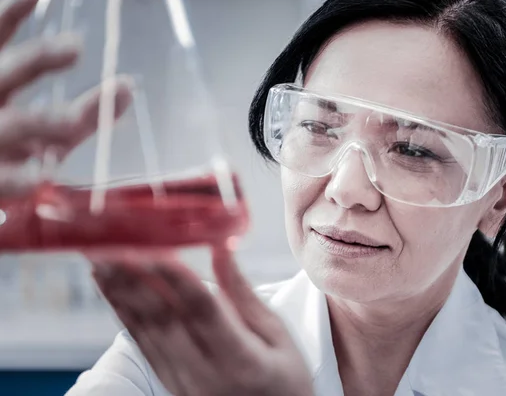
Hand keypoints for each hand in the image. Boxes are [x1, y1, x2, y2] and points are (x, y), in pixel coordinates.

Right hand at [0, 0, 131, 196]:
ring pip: (15, 124)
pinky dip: (23, 178)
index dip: (13, 14)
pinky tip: (45, 176)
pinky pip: (7, 179)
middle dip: (38, 59)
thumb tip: (128, 86)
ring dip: (45, 119)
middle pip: (9, 72)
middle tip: (74, 46)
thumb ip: (89, 111)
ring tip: (75, 119)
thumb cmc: (20, 151)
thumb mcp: (55, 130)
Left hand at [88, 247, 313, 395]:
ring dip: (120, 291)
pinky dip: (123, 313)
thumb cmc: (285, 379)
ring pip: (145, 331)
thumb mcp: (278, 335)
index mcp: (241, 360)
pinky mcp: (170, 383)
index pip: (203, 310)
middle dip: (135, 277)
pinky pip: (141, 345)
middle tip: (112, 242)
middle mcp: (205, 374)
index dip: (177, 277)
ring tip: (101, 257)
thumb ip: (244, 293)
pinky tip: (111, 289)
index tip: (156, 245)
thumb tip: (222, 249)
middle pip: (164, 319)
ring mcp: (182, 382)